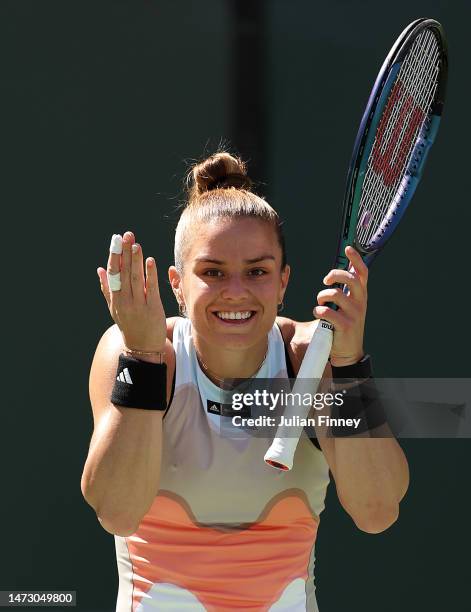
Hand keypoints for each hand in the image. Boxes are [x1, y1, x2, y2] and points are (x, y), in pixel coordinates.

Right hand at [97, 231, 166, 351]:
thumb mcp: (114, 308)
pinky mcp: (152, 308)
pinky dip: (149, 274)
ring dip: (135, 260)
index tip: (116, 239)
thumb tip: (100, 269)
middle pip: (123, 272)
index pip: (113, 273)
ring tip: (136, 244)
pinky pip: (150, 288)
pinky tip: (150, 261)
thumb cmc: (129, 325)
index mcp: (115, 299)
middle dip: (124, 252)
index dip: (115, 255)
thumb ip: (106, 289)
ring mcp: (138, 304)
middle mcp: (124, 300)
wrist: (143, 346)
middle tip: (127, 235)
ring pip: (135, 278)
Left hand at [313, 246, 367, 366]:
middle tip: (325, 281)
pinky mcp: (345, 326)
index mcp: (361, 295)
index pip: (362, 273)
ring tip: (320, 302)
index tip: (348, 248)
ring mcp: (354, 314)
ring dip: (322, 296)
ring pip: (335, 295)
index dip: (356, 259)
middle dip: (335, 275)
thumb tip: (335, 274)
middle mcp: (360, 302)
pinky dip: (318, 310)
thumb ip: (345, 291)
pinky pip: (327, 312)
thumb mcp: (349, 306)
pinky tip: (318, 313)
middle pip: (350, 279)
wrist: (348, 351)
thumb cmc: (345, 324)